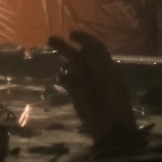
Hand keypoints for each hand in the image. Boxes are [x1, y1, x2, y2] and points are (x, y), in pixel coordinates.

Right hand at [49, 30, 141, 151]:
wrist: (110, 127)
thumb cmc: (111, 100)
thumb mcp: (106, 77)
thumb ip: (96, 61)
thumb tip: (86, 47)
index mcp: (105, 66)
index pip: (95, 47)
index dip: (84, 39)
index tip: (71, 34)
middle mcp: (94, 71)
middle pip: (79, 55)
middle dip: (66, 47)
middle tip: (50, 40)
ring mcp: (85, 83)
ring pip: (72, 66)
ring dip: (64, 60)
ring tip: (50, 55)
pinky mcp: (76, 94)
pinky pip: (67, 81)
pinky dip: (63, 77)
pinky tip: (60, 78)